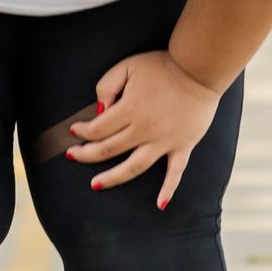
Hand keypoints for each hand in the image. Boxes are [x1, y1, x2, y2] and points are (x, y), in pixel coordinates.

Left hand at [64, 51, 222, 209]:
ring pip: (133, 167)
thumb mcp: (127, 66)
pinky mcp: (183, 146)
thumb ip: (107, 86)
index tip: (75, 131)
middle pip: (109, 150)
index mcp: (129, 109)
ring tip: (96, 185)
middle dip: (86, 154)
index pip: (98, 129)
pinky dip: (168, 189)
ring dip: (113, 178)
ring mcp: (164, 141)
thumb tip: (99, 111)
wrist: (198, 69)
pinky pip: (176, 172)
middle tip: (73, 156)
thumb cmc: (161, 66)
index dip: (83, 131)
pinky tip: (160, 204)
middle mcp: (144, 130)